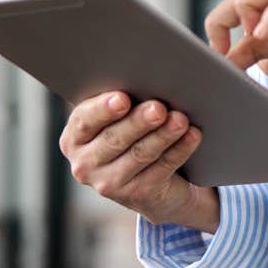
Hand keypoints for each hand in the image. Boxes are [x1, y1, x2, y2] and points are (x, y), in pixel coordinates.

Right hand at [59, 90, 215, 229]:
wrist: (154, 181)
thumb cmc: (135, 132)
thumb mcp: (122, 116)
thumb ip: (125, 97)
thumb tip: (149, 72)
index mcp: (75, 137)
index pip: (85, 121)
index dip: (103, 109)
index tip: (122, 98)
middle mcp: (85, 163)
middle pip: (114, 139)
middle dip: (139, 121)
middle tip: (159, 107)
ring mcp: (109, 184)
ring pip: (140, 154)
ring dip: (163, 135)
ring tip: (181, 119)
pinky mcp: (137, 195)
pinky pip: (161, 169)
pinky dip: (180, 149)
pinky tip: (192, 135)